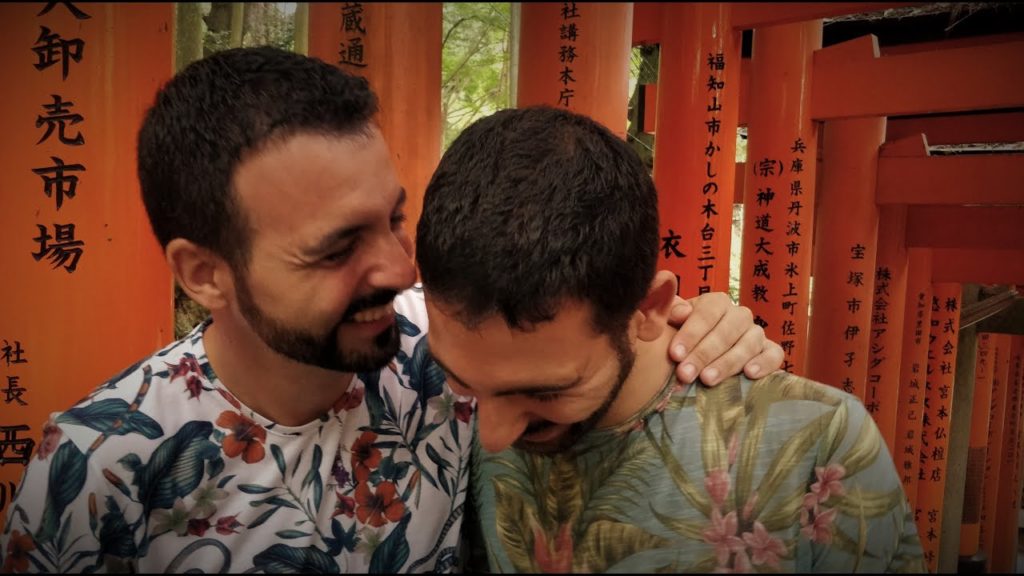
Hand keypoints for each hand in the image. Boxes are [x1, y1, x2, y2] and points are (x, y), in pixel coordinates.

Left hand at [666, 292, 783, 385]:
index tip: (675, 354)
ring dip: (727, 363)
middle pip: (726, 331)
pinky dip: (764, 363)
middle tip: (685, 374)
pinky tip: (750, 374)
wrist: (701, 353)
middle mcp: (739, 315)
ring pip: (748, 344)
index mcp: (716, 303)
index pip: (706, 314)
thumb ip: (671, 313)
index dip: (690, 334)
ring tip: (708, 379)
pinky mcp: (770, 351)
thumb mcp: (672, 323)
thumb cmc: (683, 337)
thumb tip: (681, 312)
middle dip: (703, 354)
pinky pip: (774, 355)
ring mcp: (756, 333)